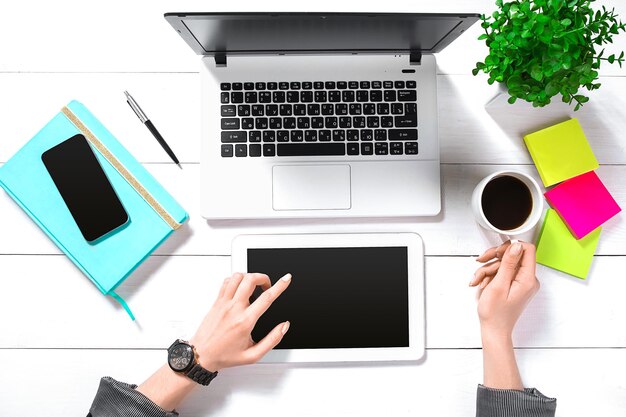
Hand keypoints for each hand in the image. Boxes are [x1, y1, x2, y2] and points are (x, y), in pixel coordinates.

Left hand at [137, 272, 290, 409]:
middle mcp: (234, 309)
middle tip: (267, 285)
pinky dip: (236, 279)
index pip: (266, 298)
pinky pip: (227, 282)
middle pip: (250, 279)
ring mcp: (223, 303)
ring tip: (254, 286)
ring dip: (249, 276)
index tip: (286, 279)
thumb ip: (272, 340)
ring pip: (238, 277)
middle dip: (263, 277)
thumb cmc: (225, 356)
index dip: (280, 286)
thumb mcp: (253, 355)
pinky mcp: (217, 301)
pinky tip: (240, 288)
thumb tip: (284, 327)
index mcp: (245, 322)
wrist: (201, 355)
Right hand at [470, 241, 539, 389]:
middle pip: (512, 255)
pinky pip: (502, 272)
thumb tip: (516, 246)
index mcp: (528, 279)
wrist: (494, 330)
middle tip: (481, 261)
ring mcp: (521, 282)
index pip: (526, 250)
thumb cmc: (495, 313)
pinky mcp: (514, 285)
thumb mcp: (498, 285)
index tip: (496, 252)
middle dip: (494, 258)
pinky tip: (482, 284)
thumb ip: (509, 263)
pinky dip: (490, 276)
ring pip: (504, 263)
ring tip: (479, 281)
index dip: (510, 247)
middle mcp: (527, 279)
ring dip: (488, 269)